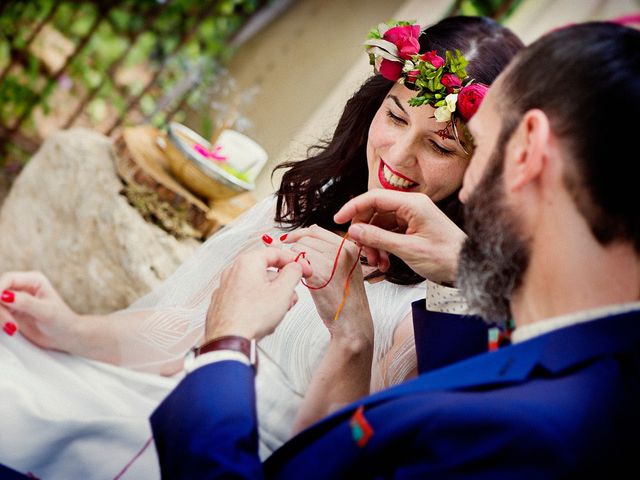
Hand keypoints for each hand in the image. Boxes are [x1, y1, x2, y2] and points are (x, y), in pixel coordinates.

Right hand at [0, 271, 80, 350]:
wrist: (65, 336)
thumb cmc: (62, 321)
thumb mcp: (46, 312)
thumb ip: (26, 303)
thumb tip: (5, 295)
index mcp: (34, 280)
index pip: (8, 279)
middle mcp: (23, 286)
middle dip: (0, 308)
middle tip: (10, 324)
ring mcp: (15, 299)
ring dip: (0, 317)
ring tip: (13, 328)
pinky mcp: (11, 311)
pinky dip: (0, 321)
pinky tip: (11, 329)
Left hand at [204, 248, 311, 341]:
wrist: (228, 341)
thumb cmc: (252, 317)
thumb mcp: (282, 292)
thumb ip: (293, 273)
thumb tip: (295, 267)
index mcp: (247, 263)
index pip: (276, 253)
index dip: (295, 261)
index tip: (305, 270)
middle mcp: (233, 271)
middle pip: (266, 270)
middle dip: (283, 284)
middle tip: (292, 297)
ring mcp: (225, 288)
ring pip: (256, 285)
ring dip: (272, 296)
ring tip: (279, 312)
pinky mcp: (223, 303)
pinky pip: (246, 298)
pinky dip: (258, 304)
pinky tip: (264, 318)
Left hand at [282, 225, 372, 344]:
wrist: (352, 320)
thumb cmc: (346, 299)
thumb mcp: (346, 268)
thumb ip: (330, 252)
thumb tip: (305, 236)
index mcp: (349, 247)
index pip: (316, 230)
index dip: (298, 234)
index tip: (286, 240)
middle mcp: (342, 251)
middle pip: (306, 238)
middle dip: (292, 246)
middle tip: (286, 257)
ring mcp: (331, 261)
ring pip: (299, 249)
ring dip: (292, 258)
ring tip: (295, 272)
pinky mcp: (319, 274)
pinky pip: (297, 262)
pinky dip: (292, 268)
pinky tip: (296, 279)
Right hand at [334, 190, 466, 284]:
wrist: (467, 268)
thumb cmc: (446, 257)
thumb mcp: (408, 249)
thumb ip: (379, 238)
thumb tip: (355, 231)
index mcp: (413, 204)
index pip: (374, 197)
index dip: (353, 208)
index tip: (338, 220)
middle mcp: (412, 206)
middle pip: (375, 211)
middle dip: (365, 231)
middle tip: (361, 250)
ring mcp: (412, 217)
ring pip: (380, 224)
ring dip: (374, 243)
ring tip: (377, 262)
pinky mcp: (413, 229)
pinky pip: (389, 233)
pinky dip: (383, 247)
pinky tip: (384, 263)